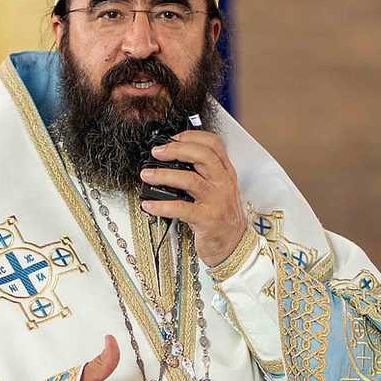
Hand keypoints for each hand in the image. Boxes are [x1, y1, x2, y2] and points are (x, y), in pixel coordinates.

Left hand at [140, 130, 246, 265]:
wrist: (233, 245)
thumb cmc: (222, 215)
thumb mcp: (218, 188)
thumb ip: (202, 172)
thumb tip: (172, 158)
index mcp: (225, 172)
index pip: (214, 144)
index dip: (192, 136)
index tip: (173, 137)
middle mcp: (223, 183)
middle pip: (202, 156)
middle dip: (176, 150)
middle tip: (157, 152)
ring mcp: (216, 200)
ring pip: (190, 179)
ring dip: (164, 175)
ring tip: (147, 175)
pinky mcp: (207, 219)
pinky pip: (181, 208)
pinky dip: (161, 206)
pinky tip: (149, 205)